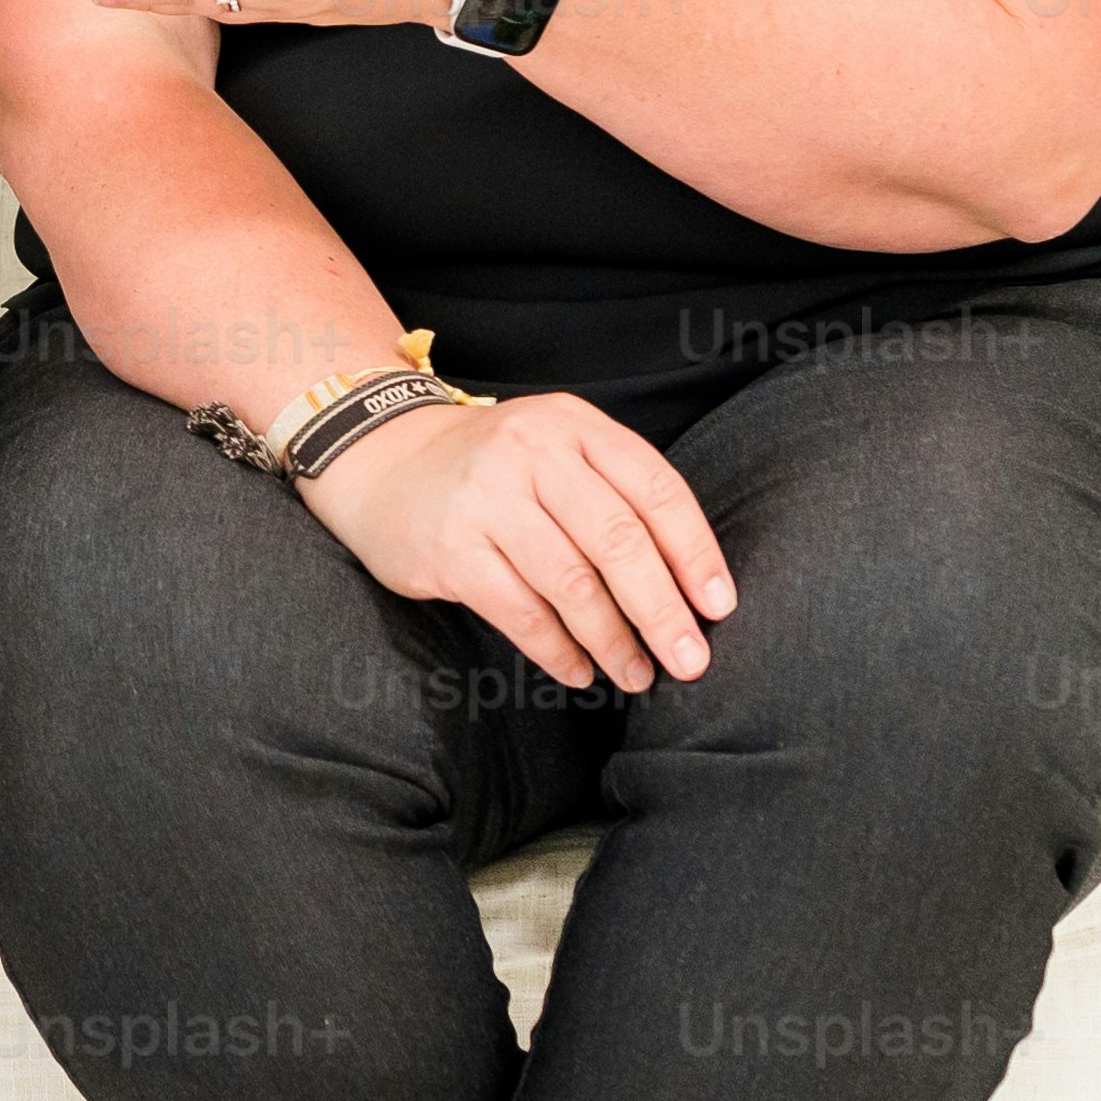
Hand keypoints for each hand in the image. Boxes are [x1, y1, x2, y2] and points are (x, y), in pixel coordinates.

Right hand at [296, 388, 730, 689]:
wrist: (381, 460)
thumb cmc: (489, 469)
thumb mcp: (554, 450)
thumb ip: (613, 494)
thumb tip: (686, 586)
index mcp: (572, 425)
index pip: (656, 489)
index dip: (695, 552)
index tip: (718, 606)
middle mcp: (531, 452)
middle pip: (619, 540)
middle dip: (663, 610)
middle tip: (691, 660)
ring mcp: (487, 499)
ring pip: (572, 583)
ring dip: (613, 641)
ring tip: (637, 675)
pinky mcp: (451, 548)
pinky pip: (520, 612)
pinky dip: (557, 651)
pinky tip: (579, 672)